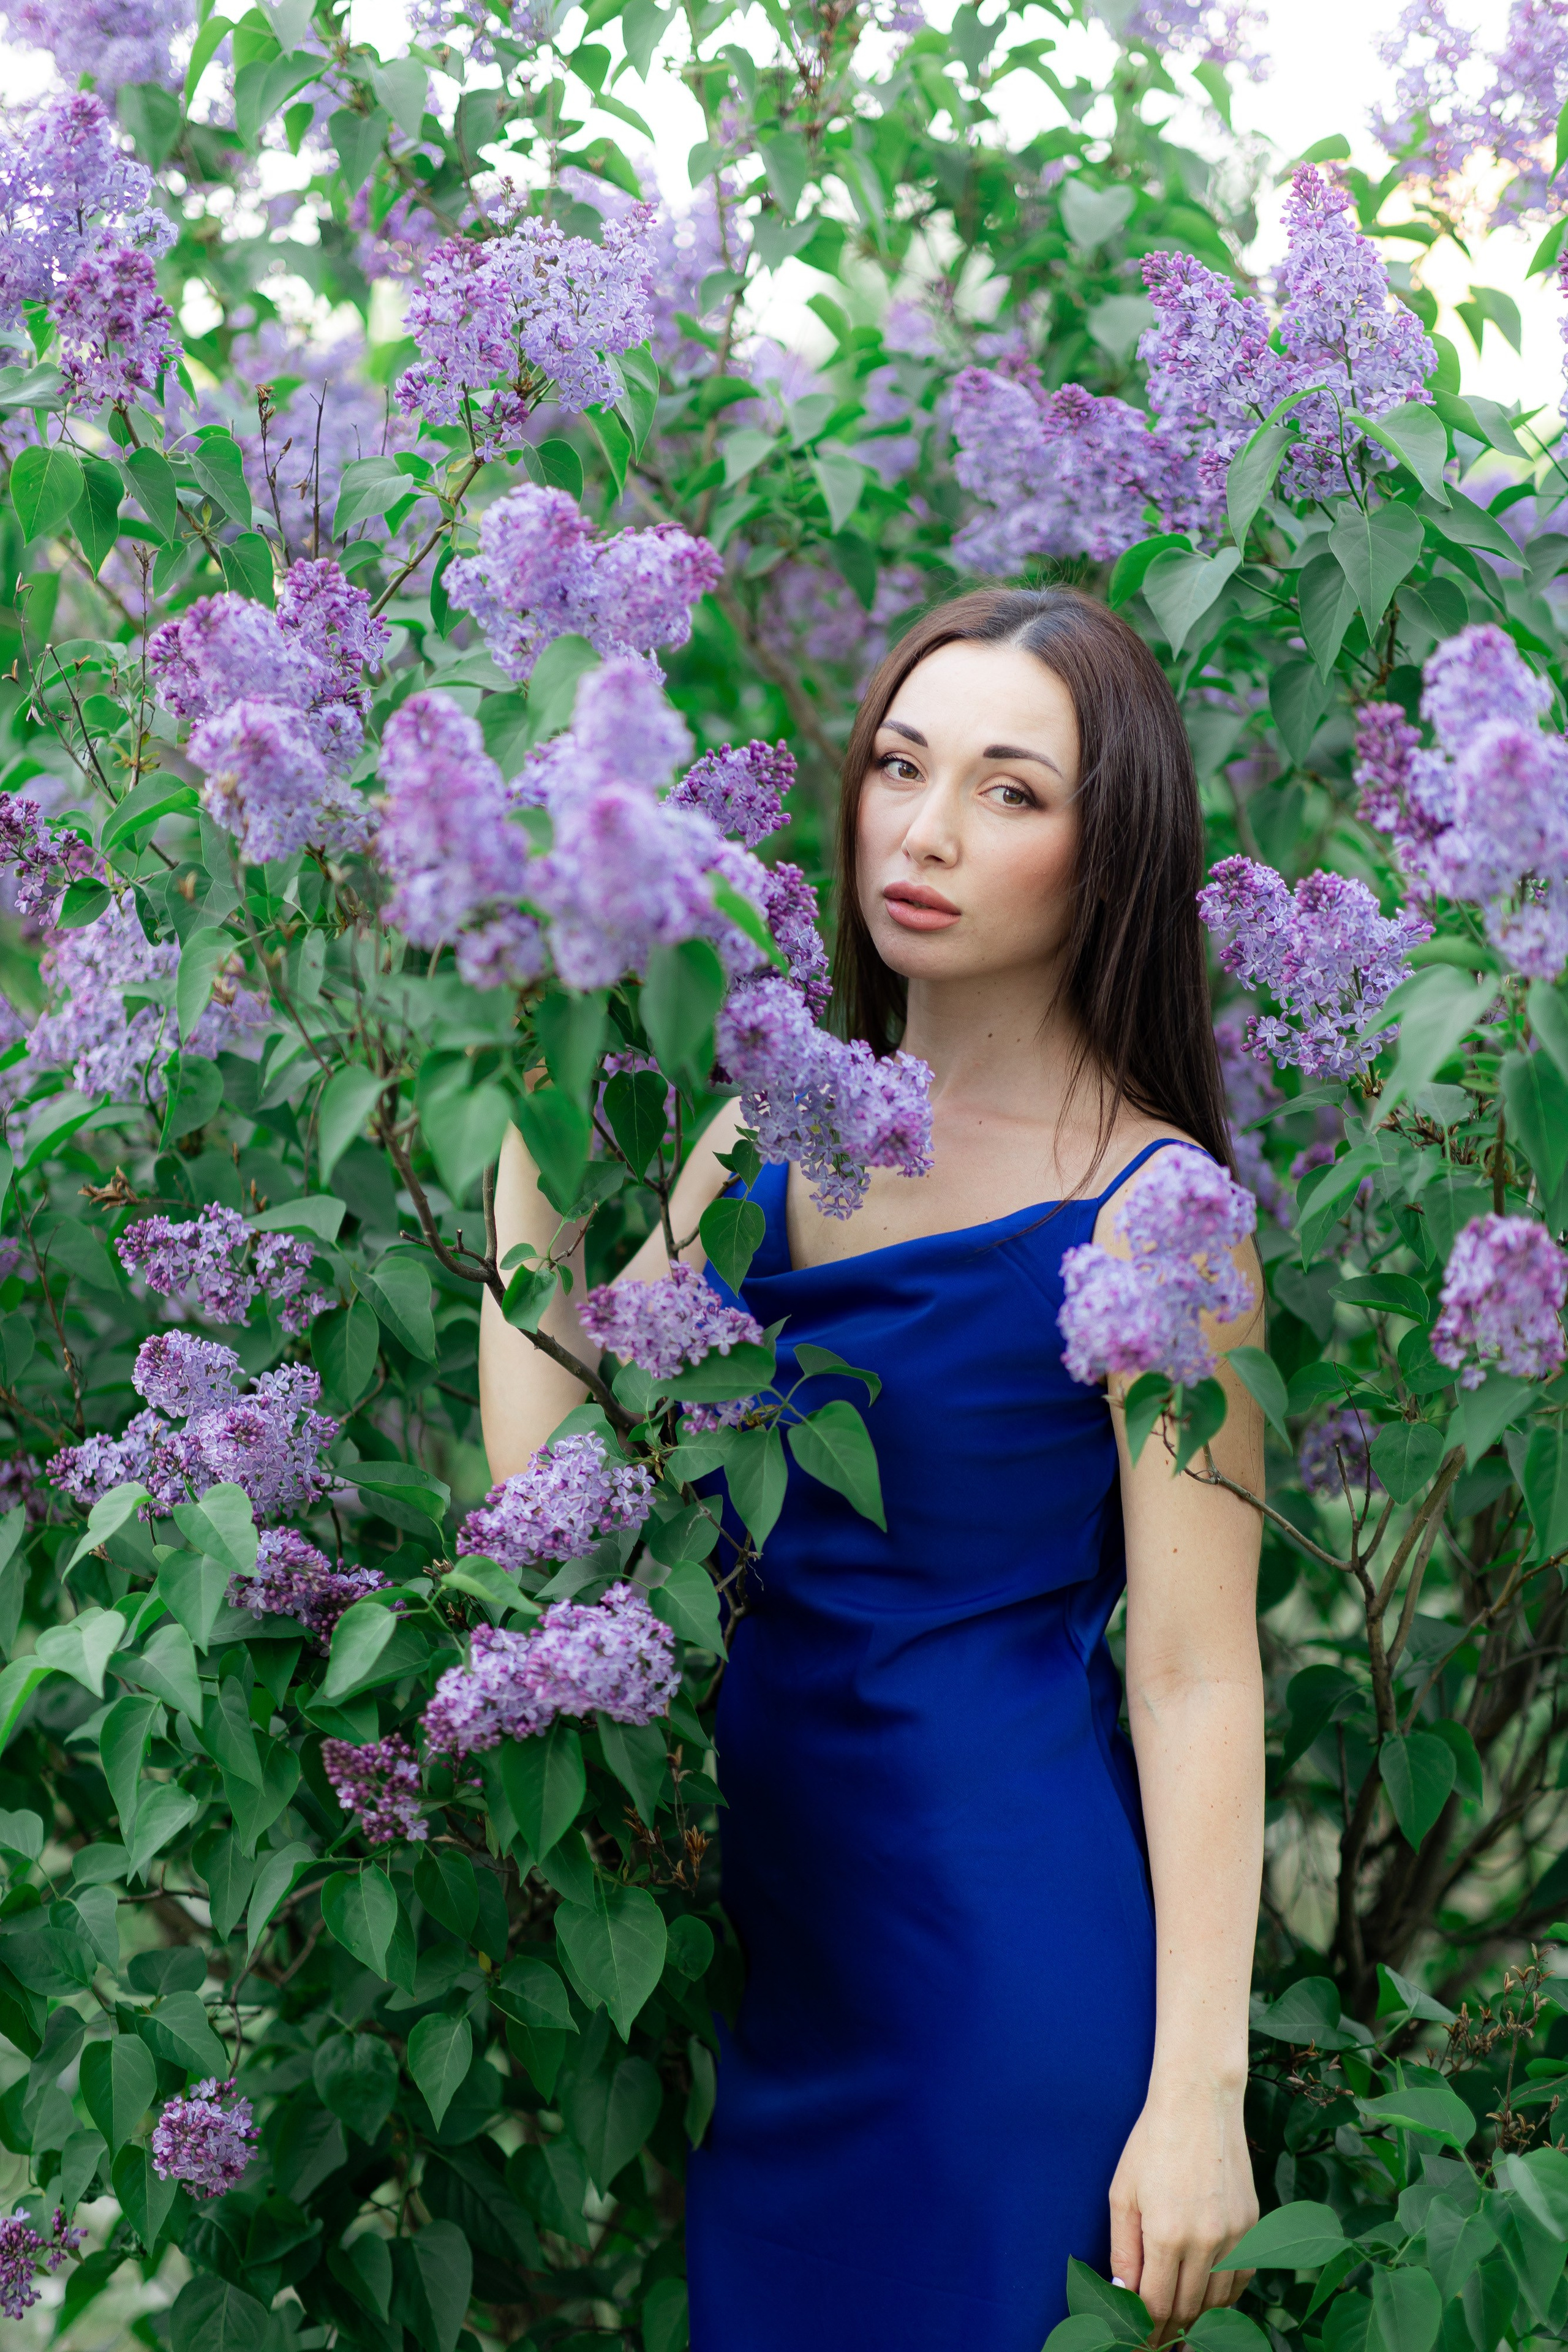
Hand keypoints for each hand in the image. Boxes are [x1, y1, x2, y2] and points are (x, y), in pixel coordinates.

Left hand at [1107, 2082, 1257, 2340]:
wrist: (1199, 2102)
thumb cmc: (1152, 2142)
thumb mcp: (1123, 2194)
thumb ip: (1123, 2250)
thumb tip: (1125, 2293)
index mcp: (1167, 2234)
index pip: (1157, 2304)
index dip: (1146, 2329)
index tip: (1139, 2343)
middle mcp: (1206, 2241)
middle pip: (1189, 2308)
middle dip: (1171, 2332)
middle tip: (1158, 2345)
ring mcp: (1235, 2235)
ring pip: (1218, 2299)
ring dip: (1199, 2319)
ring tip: (1182, 2331)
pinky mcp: (1252, 2225)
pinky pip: (1241, 2277)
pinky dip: (1226, 2296)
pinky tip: (1211, 2299)